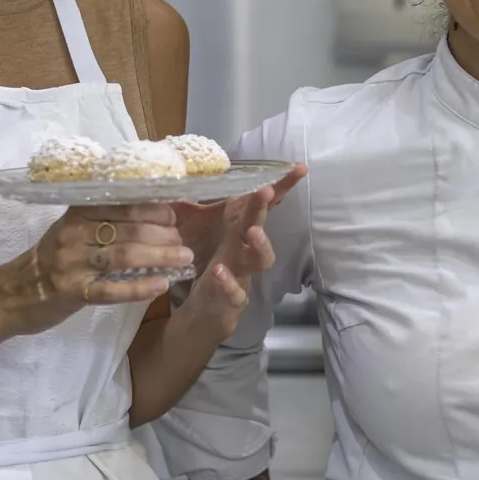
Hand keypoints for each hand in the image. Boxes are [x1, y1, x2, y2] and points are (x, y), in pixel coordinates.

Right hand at [0, 205, 191, 335]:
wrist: (10, 295)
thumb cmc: (51, 260)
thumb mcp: (72, 231)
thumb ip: (104, 220)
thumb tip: (154, 212)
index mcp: (76, 213)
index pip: (122, 204)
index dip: (153, 209)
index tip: (174, 217)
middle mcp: (73, 234)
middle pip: (128, 230)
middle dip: (163, 236)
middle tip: (185, 243)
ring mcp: (71, 263)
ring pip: (123, 256)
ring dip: (159, 258)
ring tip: (184, 260)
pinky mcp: (72, 292)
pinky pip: (110, 289)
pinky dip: (138, 287)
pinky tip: (160, 286)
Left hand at [172, 173, 300, 340]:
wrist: (207, 311)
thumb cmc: (209, 265)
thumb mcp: (200, 234)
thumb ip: (192, 207)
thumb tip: (180, 176)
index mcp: (237, 229)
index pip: (261, 205)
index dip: (281, 186)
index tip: (299, 168)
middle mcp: (244, 248)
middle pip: (259, 224)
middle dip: (263, 207)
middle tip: (266, 191)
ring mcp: (242, 273)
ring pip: (260, 259)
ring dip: (260, 245)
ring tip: (253, 231)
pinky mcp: (232, 298)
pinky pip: (236, 292)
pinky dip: (228, 283)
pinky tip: (219, 272)